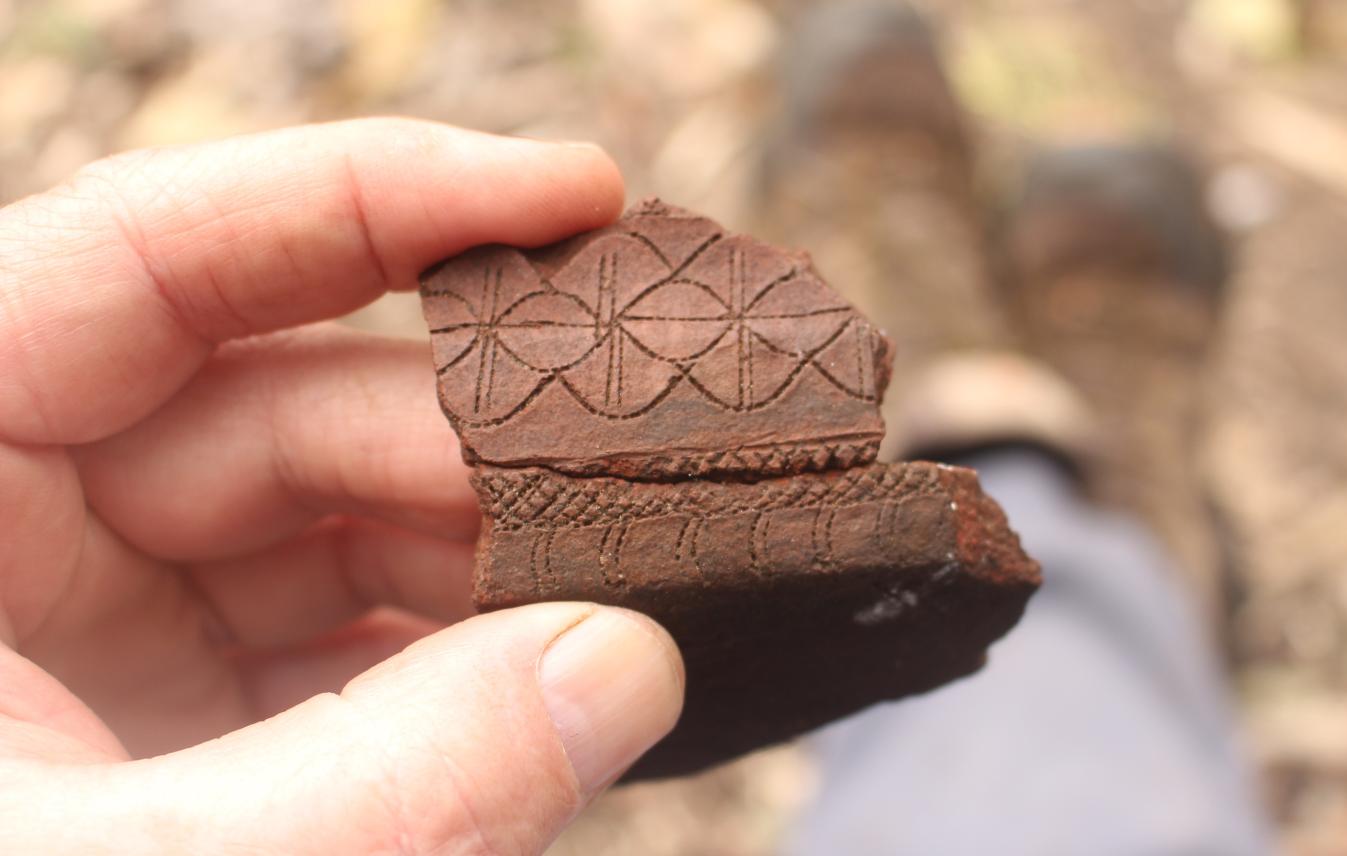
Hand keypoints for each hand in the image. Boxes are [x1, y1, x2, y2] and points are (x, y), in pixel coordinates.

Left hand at [0, 119, 682, 852]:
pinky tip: (560, 670)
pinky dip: (460, 655)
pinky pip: (344, 641)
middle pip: (289, 399)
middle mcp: (3, 518)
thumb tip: (629, 663)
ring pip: (338, 525)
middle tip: (659, 476)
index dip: (382, 198)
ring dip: (496, 556)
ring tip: (634, 591)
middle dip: (484, 440)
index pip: (155, 255)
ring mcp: (94, 626)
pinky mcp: (171, 724)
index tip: (579, 192)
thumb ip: (393, 783)